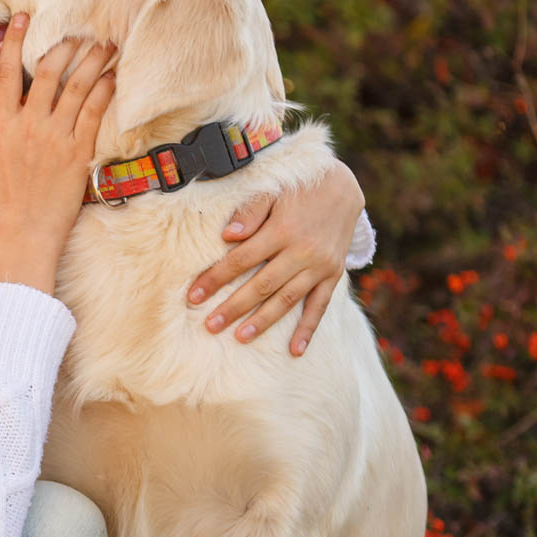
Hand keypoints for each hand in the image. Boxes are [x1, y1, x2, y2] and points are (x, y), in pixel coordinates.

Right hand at [0, 16, 117, 293]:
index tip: (23, 18)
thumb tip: (2, 132)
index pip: (4, 74)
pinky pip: (94, 111)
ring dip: (93, 61)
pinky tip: (114, 78)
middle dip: (66, 46)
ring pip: (75, 85)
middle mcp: (28, 125)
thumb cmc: (5, 206)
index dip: (14, 41)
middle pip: (47, 70)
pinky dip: (105, 90)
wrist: (26, 233)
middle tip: (81, 33)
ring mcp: (54, 137)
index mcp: (2, 127)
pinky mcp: (77, 151)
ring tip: (106, 46)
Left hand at [184, 159, 366, 354]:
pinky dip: (308, 329)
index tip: (193, 296)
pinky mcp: (333, 274)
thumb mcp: (273, 190)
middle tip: (210, 326)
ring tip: (240, 337)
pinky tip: (294, 350)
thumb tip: (227, 235)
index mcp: (282, 230)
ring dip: (263, 321)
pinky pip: (320, 305)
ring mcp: (320, 265)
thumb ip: (250, 211)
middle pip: (261, 285)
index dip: (215, 279)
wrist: (344, 186)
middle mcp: (302, 251)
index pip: (240, 260)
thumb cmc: (297, 188)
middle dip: (233, 307)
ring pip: (287, 299)